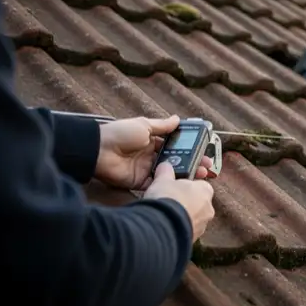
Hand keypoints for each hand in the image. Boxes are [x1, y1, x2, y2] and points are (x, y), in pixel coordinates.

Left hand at [95, 115, 212, 189]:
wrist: (98, 150)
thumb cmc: (119, 133)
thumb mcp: (143, 125)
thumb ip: (161, 126)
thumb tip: (177, 119)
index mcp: (152, 141)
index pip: (176, 146)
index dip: (191, 149)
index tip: (205, 152)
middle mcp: (151, 156)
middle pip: (176, 161)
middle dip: (193, 164)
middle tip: (207, 168)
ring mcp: (146, 170)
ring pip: (170, 174)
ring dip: (185, 176)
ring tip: (200, 177)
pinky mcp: (140, 182)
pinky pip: (157, 185)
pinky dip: (169, 186)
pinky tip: (182, 186)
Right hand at [144, 161, 215, 241]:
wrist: (163, 226)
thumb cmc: (167, 198)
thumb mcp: (163, 180)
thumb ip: (166, 172)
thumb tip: (165, 166)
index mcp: (206, 190)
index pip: (199, 184)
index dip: (186, 184)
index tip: (174, 185)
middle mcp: (208, 208)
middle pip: (197, 202)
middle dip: (184, 201)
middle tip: (169, 200)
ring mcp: (202, 226)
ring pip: (192, 217)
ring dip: (182, 216)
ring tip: (165, 214)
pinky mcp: (194, 239)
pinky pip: (186, 230)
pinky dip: (178, 227)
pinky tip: (166, 225)